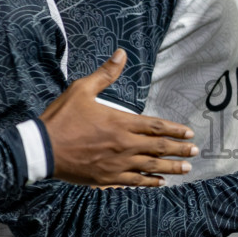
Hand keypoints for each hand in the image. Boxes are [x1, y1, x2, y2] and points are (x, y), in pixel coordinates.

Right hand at [42, 50, 198, 186]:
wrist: (42, 149)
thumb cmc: (62, 118)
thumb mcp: (82, 89)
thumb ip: (105, 74)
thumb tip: (121, 53)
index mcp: (120, 122)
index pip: (156, 126)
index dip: (174, 130)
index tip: (188, 133)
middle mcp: (124, 144)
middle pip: (159, 147)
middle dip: (180, 150)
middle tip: (195, 152)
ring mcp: (117, 164)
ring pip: (151, 167)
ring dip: (171, 167)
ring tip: (186, 169)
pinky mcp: (107, 178)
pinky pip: (135, 181)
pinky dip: (150, 182)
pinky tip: (160, 183)